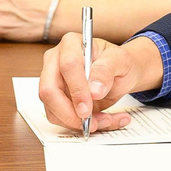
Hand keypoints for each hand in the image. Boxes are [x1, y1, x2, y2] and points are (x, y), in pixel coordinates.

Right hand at [36, 34, 162, 131]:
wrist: (118, 73)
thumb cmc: (117, 62)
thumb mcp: (121, 61)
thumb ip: (107, 70)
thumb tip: (94, 89)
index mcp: (71, 44)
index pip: (67, 66)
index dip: (77, 89)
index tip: (88, 108)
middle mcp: (56, 61)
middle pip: (49, 90)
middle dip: (69, 112)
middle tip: (91, 122)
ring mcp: (52, 81)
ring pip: (52, 108)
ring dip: (77, 122)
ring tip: (104, 120)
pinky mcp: (54, 99)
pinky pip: (59, 118)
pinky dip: (78, 125)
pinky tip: (99, 121)